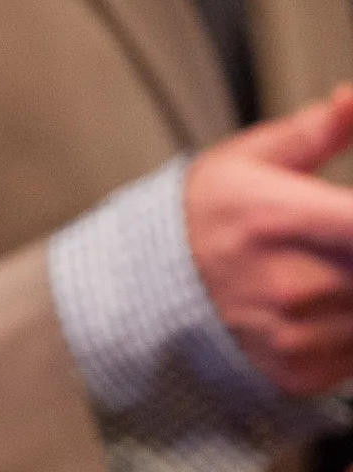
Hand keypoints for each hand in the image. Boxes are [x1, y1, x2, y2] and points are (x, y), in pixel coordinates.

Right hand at [186, 83, 352, 395]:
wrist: (140, 301)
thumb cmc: (199, 223)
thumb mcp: (248, 161)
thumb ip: (315, 130)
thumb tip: (351, 98)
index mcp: (284, 219)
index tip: (348, 215)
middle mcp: (292, 285)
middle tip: (336, 241)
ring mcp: (295, 336)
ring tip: (328, 269)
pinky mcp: (297, 373)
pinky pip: (352, 353)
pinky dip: (348, 330)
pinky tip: (325, 308)